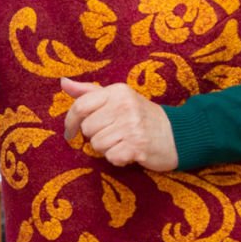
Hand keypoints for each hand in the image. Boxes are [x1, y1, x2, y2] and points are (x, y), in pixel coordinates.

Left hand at [60, 77, 178, 170]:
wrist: (176, 133)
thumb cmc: (142, 116)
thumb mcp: (118, 98)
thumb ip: (89, 91)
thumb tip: (63, 82)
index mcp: (117, 92)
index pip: (80, 106)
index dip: (70, 122)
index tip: (70, 132)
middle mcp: (124, 106)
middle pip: (87, 129)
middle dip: (96, 136)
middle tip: (113, 134)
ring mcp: (132, 126)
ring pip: (97, 144)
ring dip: (107, 148)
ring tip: (122, 141)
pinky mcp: (138, 146)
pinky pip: (111, 157)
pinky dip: (118, 158)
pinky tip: (129, 151)